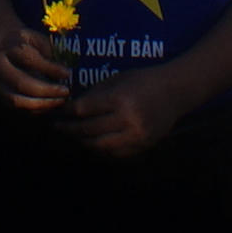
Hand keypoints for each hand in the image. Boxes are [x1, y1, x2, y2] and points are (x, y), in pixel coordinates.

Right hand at [0, 24, 73, 111]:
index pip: (29, 60)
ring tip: (61, 100)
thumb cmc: (25, 42)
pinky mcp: (2, 98)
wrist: (1, 47)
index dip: (50, 68)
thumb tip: (66, 68)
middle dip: (47, 90)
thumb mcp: (36, 38)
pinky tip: (52, 105)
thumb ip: (49, 50)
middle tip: (65, 91)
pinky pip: (20, 110)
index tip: (67, 73)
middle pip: (21, 83)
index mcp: (8, 47)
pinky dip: (37, 110)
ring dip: (43, 104)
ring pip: (18, 101)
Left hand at [57, 64, 187, 159]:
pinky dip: (102, 149)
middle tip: (57, 128)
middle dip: (70, 129)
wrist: (175, 92)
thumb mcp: (118, 79)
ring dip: (83, 142)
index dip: (67, 112)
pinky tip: (93, 143)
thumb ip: (96, 93)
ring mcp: (137, 135)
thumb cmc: (143, 80)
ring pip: (101, 145)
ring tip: (72, 137)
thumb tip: (72, 105)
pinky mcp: (143, 145)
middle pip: (89, 129)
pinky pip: (116, 153)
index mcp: (120, 98)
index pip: (84, 109)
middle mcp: (128, 119)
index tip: (57, 112)